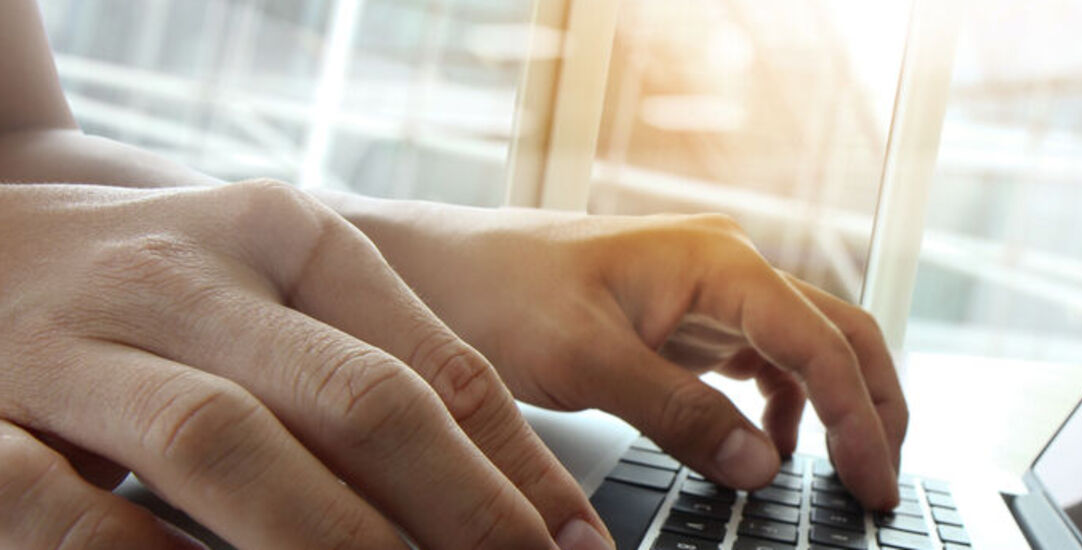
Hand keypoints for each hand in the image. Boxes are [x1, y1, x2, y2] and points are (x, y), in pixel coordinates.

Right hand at [0, 182, 609, 548]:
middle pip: (357, 399)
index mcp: (286, 236)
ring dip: (329, 541)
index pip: (436, 363)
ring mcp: (76, 340)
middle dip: (457, 512)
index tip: (575, 545)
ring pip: (225, 442)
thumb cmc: (148, 291)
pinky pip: (68, 502)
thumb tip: (507, 495)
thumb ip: (368, 370)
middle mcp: (192, 276)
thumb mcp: (267, 293)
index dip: (519, 470)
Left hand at [346, 204, 908, 509]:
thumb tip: (761, 466)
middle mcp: (727, 265)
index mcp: (717, 260)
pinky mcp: (687, 317)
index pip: (821, 343)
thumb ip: (678, 413)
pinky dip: (786, 406)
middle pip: (839, 333)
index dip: (861, 418)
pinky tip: (772, 449)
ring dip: (839, 406)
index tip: (873, 482)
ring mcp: (710, 290)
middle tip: (882, 481)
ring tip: (848, 472)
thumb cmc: (494, 291)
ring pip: (809, 346)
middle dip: (875, 406)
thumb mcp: (583, 361)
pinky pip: (764, 359)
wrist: (433, 268)